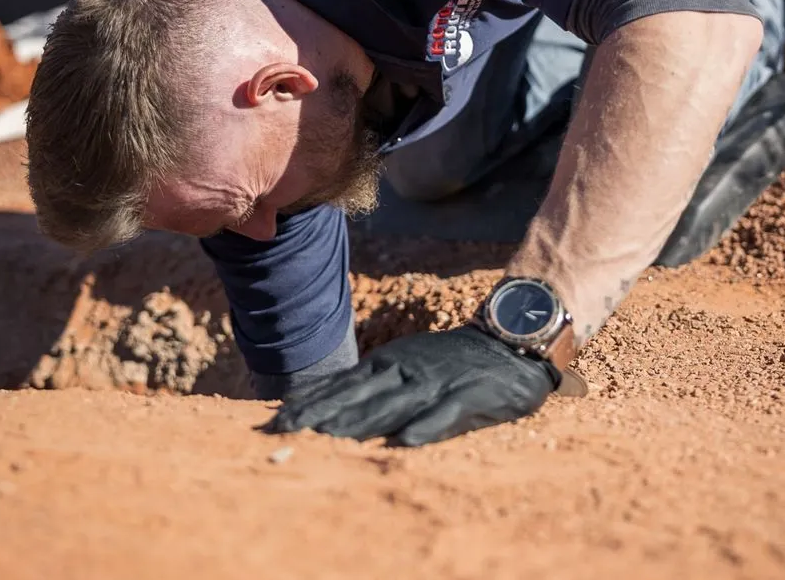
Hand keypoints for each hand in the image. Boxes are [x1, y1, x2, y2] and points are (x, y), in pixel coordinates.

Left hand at [265, 326, 563, 446]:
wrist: (506, 343)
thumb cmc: (447, 361)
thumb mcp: (402, 362)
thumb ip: (367, 383)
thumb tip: (319, 399)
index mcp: (388, 362)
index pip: (342, 384)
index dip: (311, 402)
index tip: (277, 420)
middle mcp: (406, 369)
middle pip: (358, 395)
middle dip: (321, 414)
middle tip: (287, 432)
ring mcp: (436, 380)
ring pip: (394, 404)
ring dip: (361, 422)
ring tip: (331, 440)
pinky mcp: (468, 394)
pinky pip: (445, 412)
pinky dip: (426, 425)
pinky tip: (407, 441)